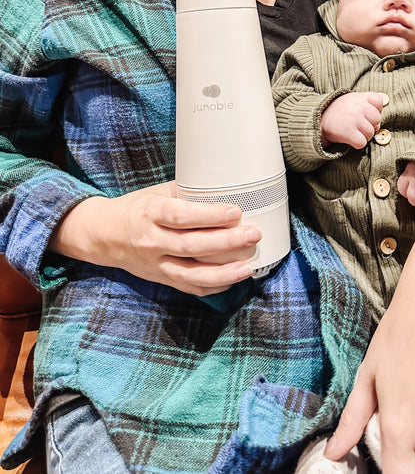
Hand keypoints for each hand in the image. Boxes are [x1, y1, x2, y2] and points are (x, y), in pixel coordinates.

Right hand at [48, 181, 260, 294]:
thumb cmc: (135, 209)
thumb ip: (186, 192)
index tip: (235, 212)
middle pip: (191, 246)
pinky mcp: (161, 279)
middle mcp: (152, 241)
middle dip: (226, 242)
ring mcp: (156, 264)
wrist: (103, 236)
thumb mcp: (155, 193)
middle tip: (252, 234)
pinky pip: (188, 287)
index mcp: (150, 213)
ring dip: (223, 272)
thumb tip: (222, 186)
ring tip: (248, 267)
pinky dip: (212, 286)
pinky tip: (232, 280)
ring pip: (191, 274)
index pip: (180, 216)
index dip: (209, 215)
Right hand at [320, 92, 382, 148]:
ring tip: (352, 131)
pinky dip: (357, 143)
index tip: (364, 112)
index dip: (375, 109)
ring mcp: (353, 119)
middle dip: (370, 124)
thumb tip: (378, 125)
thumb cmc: (339, 111)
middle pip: (377, 119)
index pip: (379, 101)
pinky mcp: (347, 132)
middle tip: (358, 124)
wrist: (317, 118)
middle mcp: (358, 107)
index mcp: (360, 97)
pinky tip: (350, 138)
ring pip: (370, 133)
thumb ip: (367, 106)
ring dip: (363, 135)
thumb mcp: (352, 100)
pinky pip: (362, 142)